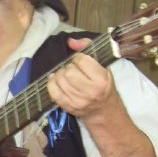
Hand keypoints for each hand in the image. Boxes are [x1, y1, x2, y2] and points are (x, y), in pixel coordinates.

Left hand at [47, 38, 157, 156]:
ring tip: (66, 77)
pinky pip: (53, 92)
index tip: (81, 63)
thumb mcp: (103, 68)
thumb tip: (71, 41)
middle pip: (68, 71)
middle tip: (73, 71)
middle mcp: (91, 91)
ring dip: (59, 76)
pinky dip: (52, 85)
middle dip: (68, 68)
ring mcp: (79, 101)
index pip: (81, 60)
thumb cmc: (105, 90)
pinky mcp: (69, 107)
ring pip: (59, 80)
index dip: (78, 59)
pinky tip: (57, 83)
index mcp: (102, 79)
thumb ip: (88, 50)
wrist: (106, 115)